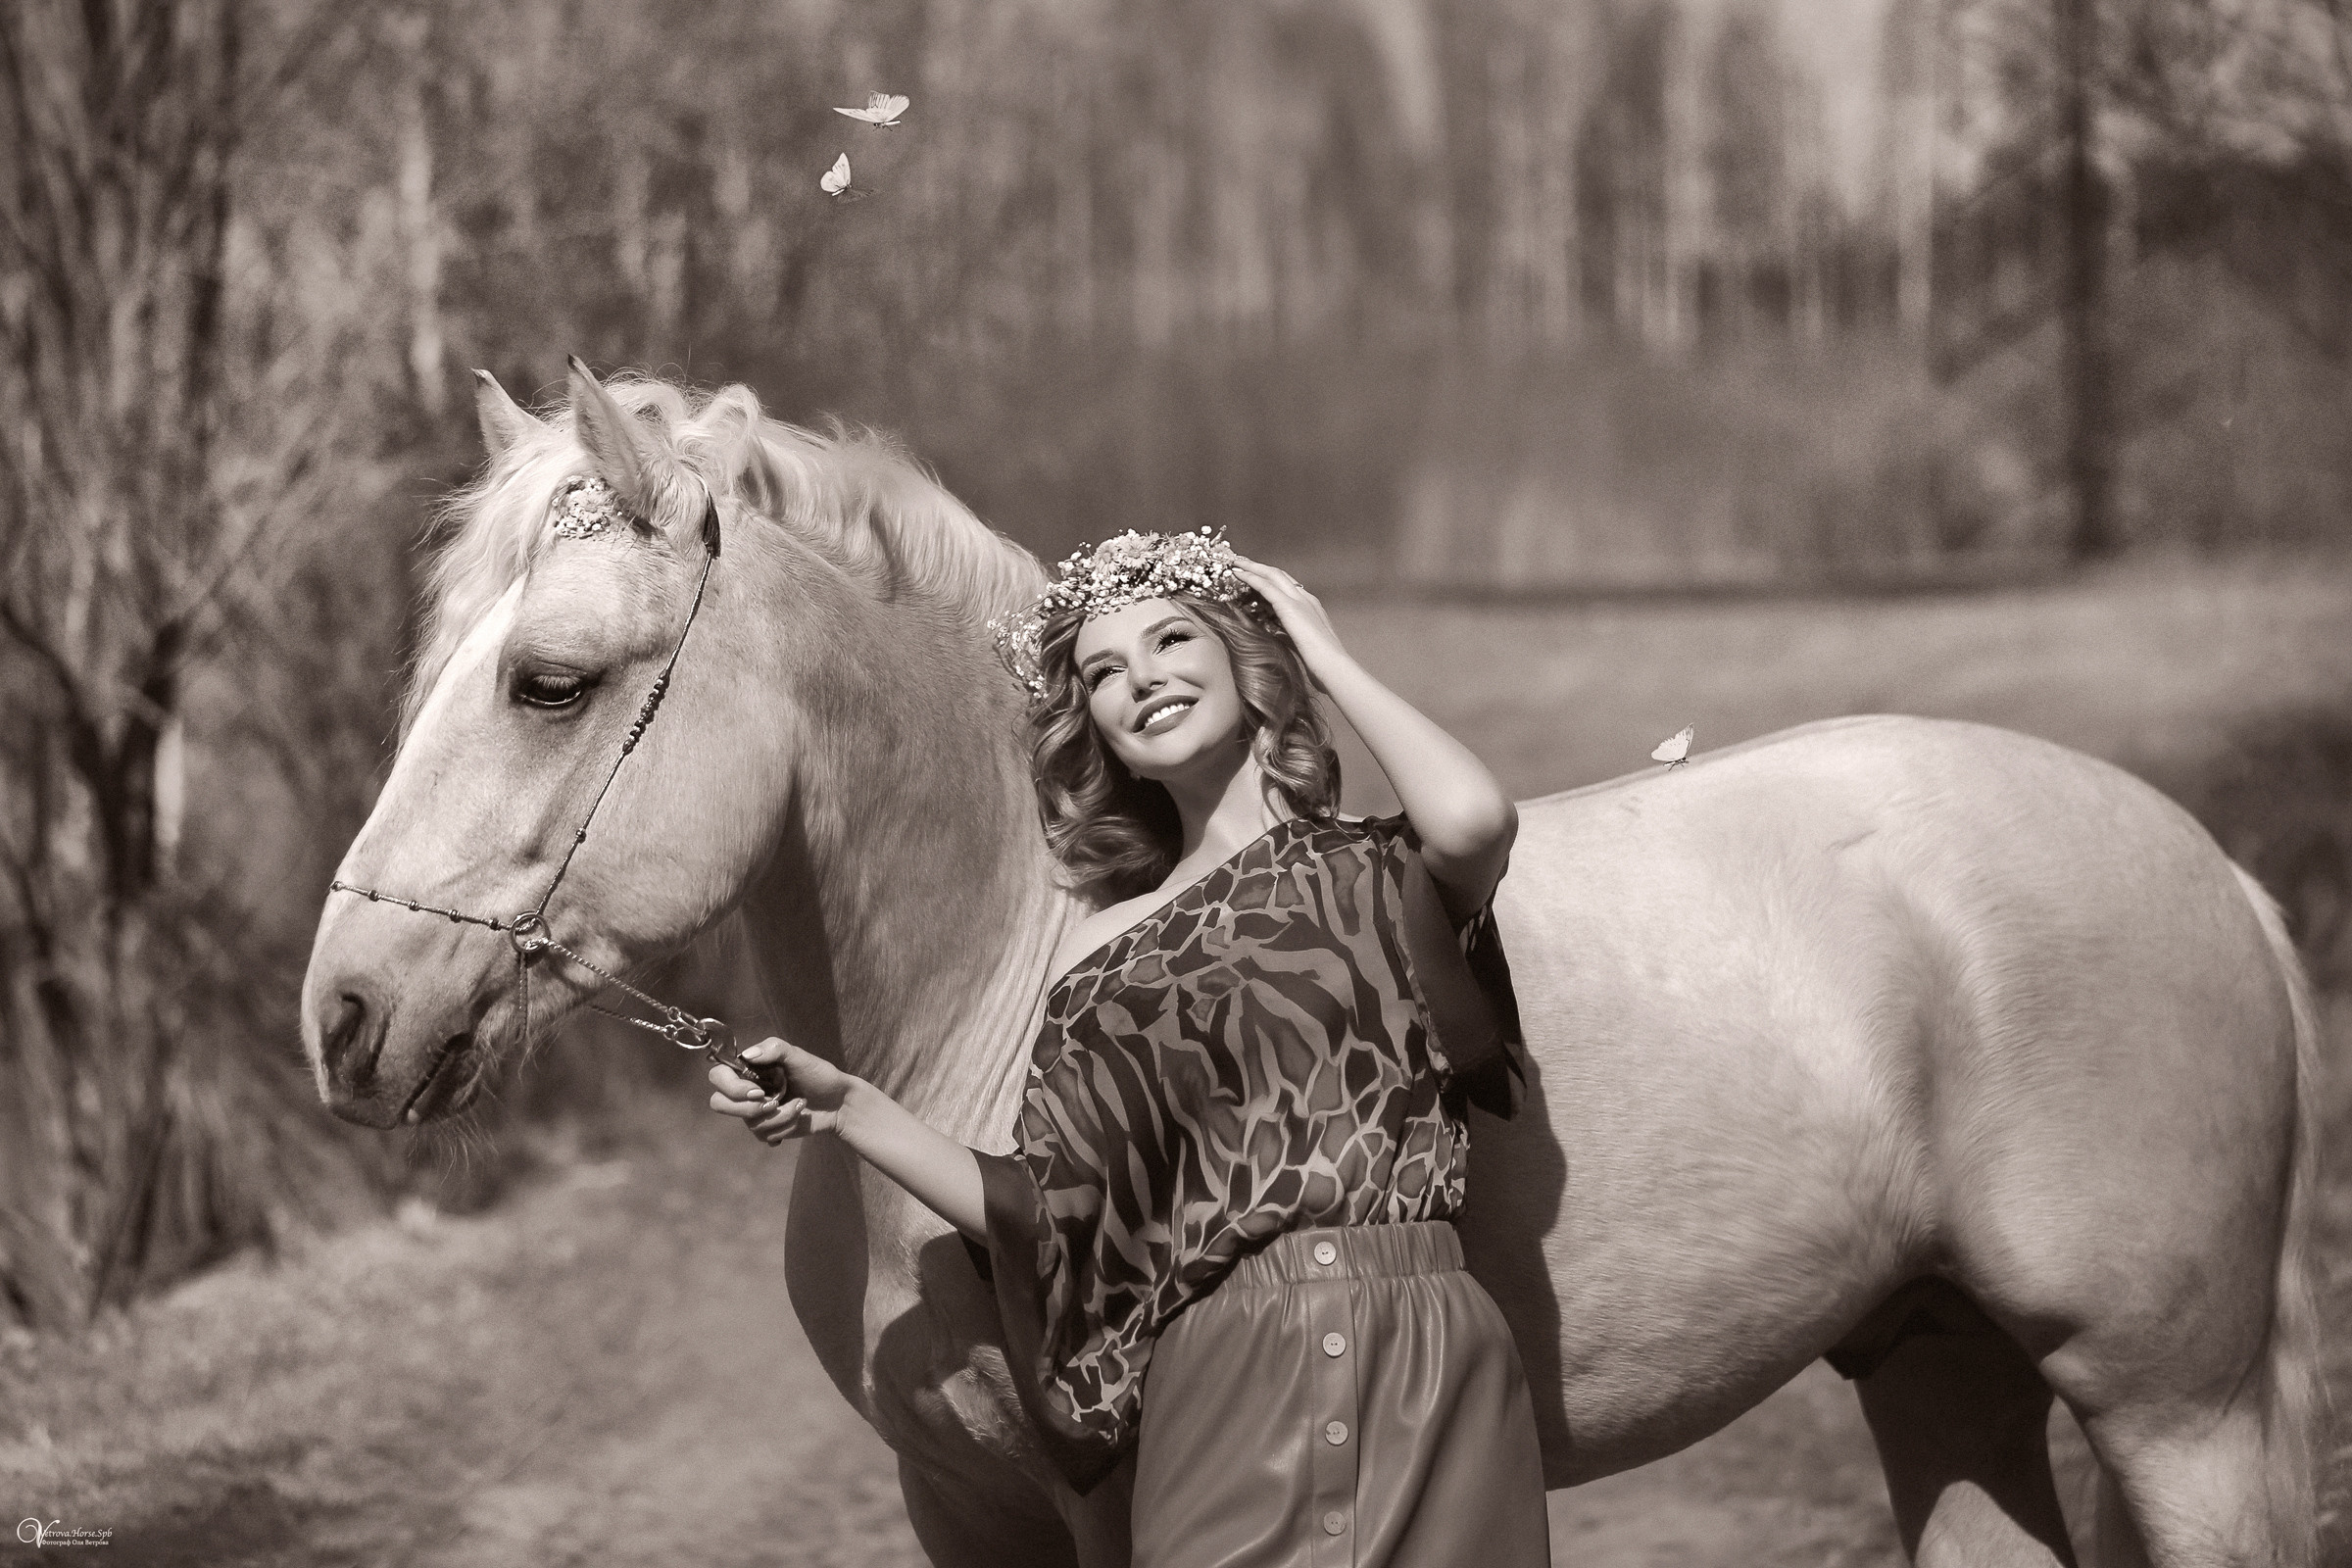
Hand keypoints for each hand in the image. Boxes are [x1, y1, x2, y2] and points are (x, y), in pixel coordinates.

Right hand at [708, 1036, 856, 1146]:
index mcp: (749, 1069)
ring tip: (799, 1105)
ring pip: (749, 1123)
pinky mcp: (767, 1129)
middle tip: (774, 1102)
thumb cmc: (818, 1073)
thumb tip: (747, 1055)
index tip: (757, 1090)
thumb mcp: (798, 1055)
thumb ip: (774, 1048)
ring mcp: (755, 1111)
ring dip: (780, 1116)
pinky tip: (798, 1117)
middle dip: (748, 1108)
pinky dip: (785, 1126)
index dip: (731, 1087)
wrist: (838, 1101)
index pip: (718, 1076)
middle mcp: (746, 1090)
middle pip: (719, 1103)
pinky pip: (763, 1135)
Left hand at [1229, 556, 1347, 674]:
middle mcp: (1306, 598)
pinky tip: (1238, 574)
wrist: (1333, 667)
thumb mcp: (1302, 645)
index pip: (1288, 586)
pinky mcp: (1289, 606)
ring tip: (1236, 563)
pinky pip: (1266, 586)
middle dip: (1260, 567)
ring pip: (1272, 574)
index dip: (1270, 579)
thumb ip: (1289, 635)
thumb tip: (1277, 634)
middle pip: (1279, 575)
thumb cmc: (1321, 664)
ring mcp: (1299, 600)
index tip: (1256, 577)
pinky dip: (1250, 577)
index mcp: (1311, 607)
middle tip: (1242, 562)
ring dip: (1252, 567)